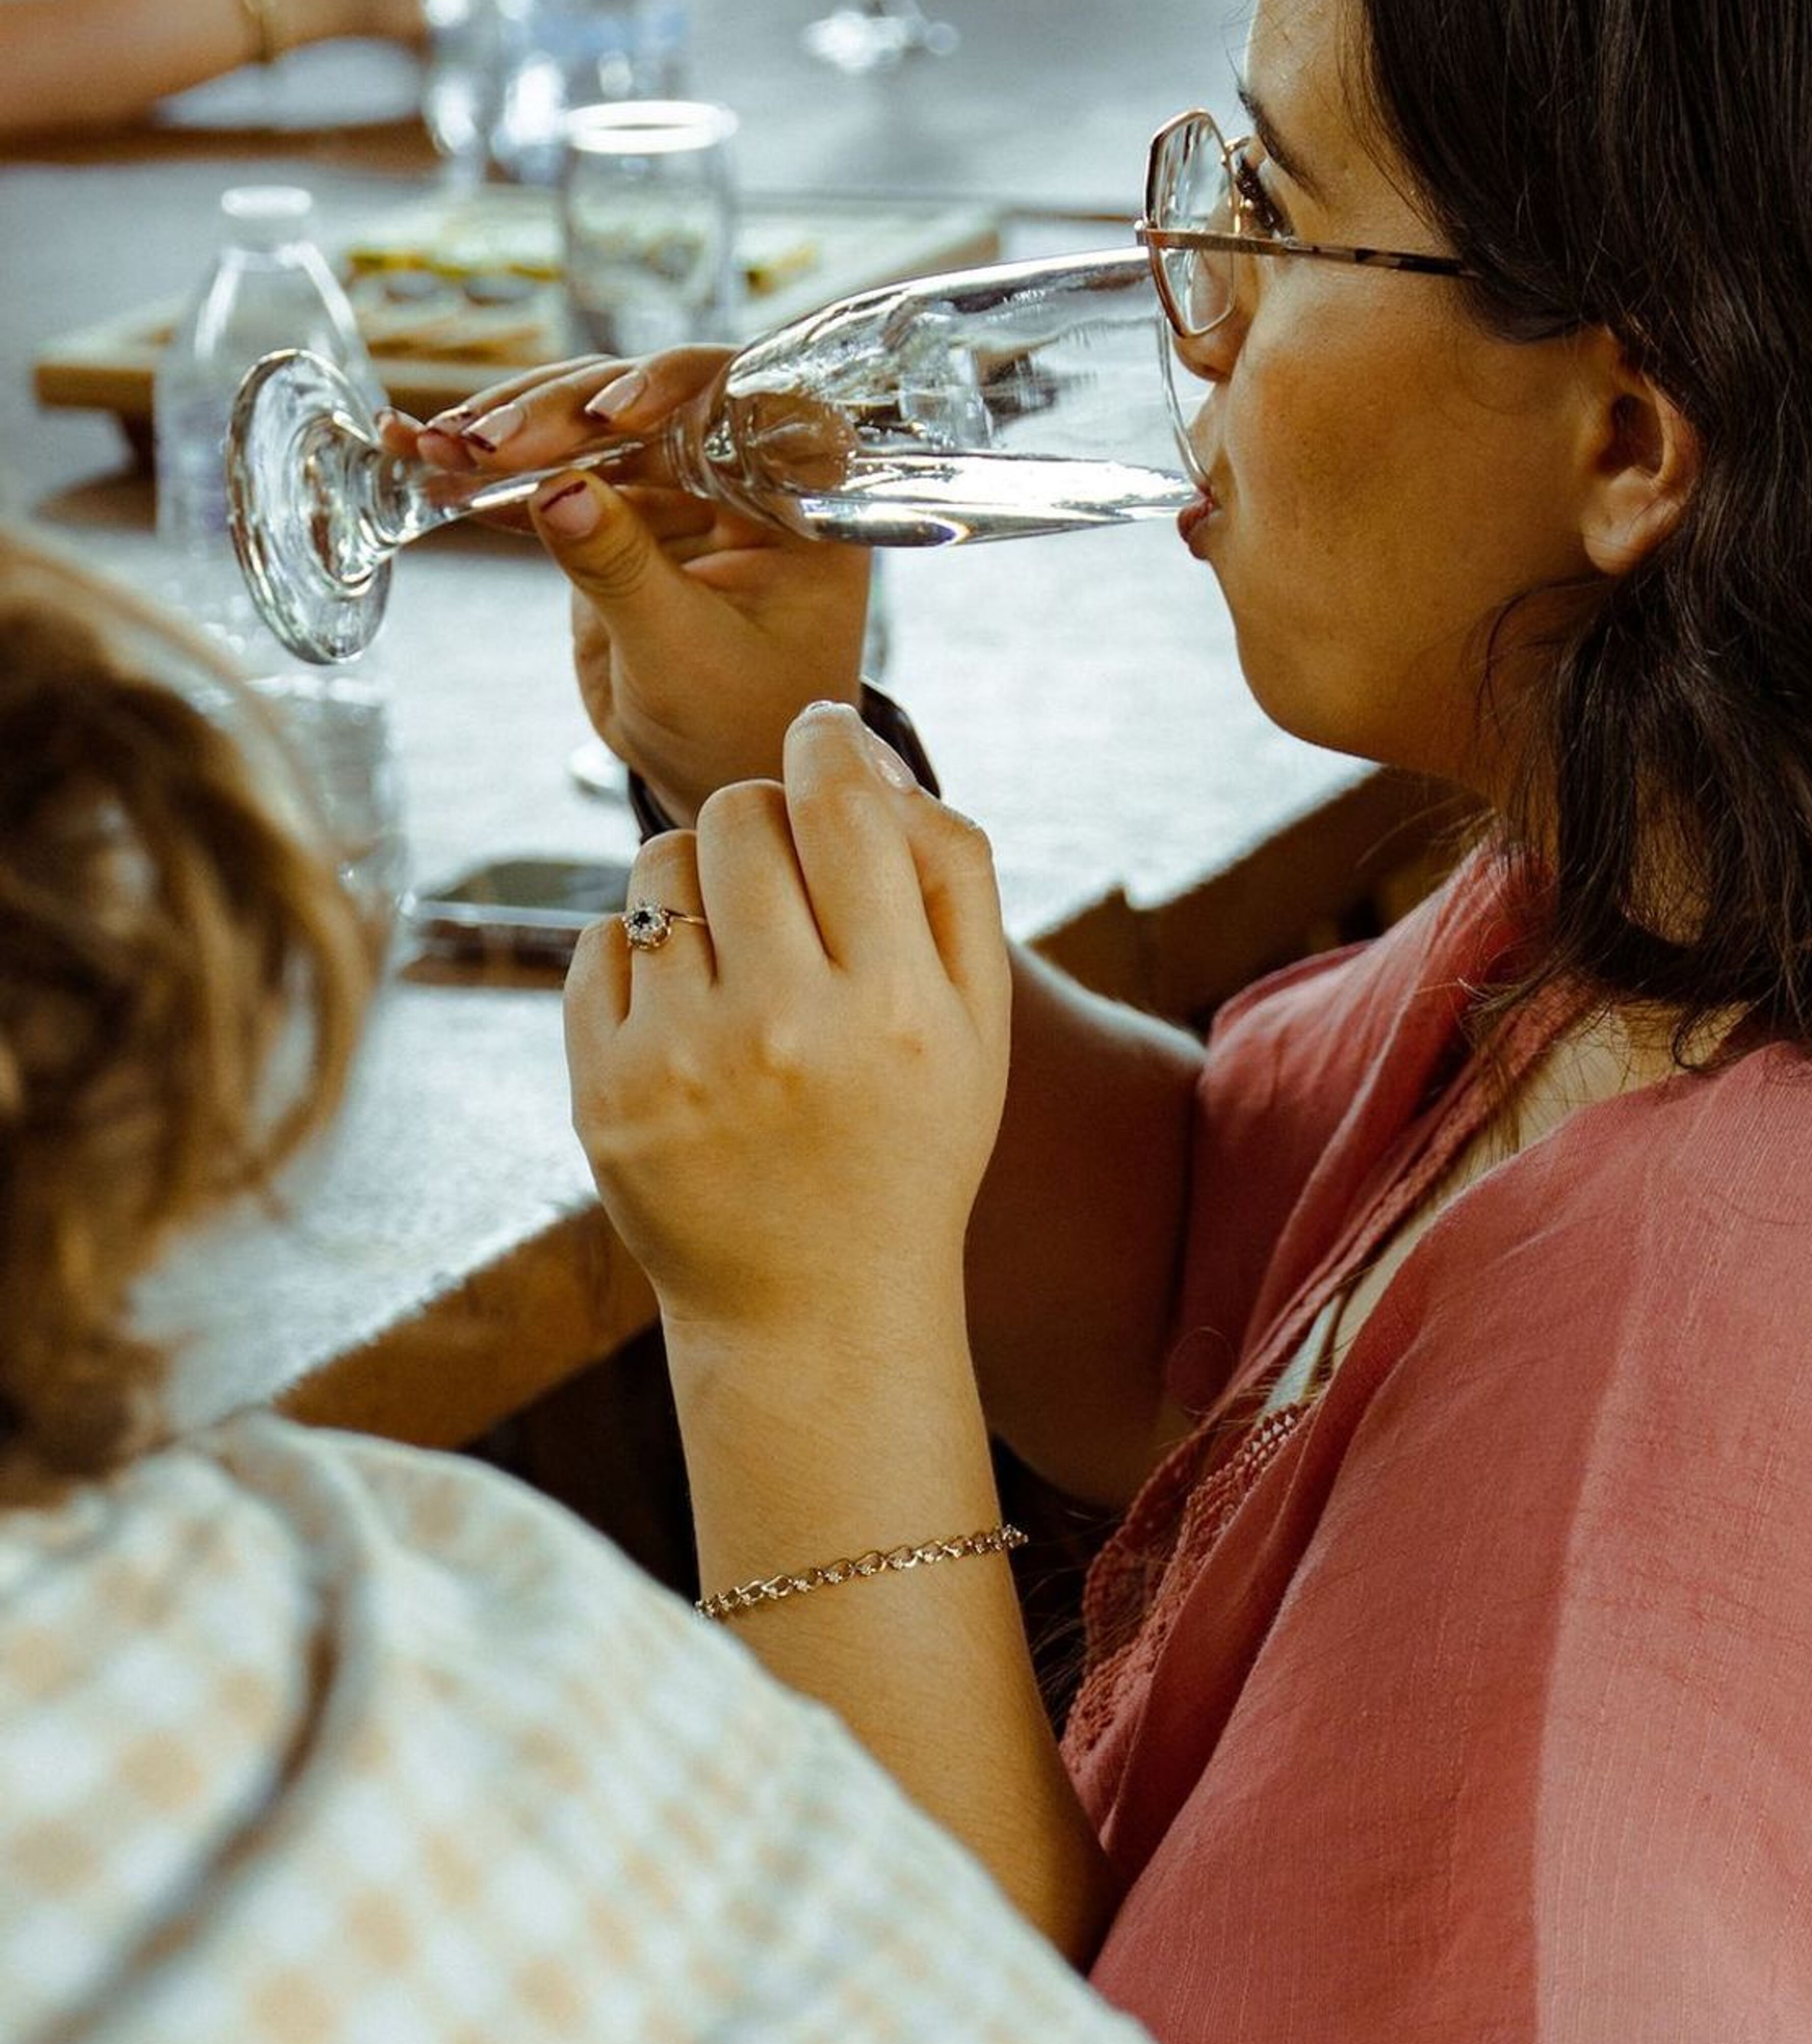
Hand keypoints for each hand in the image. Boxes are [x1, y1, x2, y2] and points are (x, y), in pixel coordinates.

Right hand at [394, 348, 872, 822]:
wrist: (719, 774)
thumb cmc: (739, 727)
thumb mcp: (683, 656)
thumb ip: (623, 570)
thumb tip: (558, 490)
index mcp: (799, 497)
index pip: (743, 403)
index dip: (673, 388)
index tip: (606, 414)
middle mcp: (741, 475)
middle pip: (648, 406)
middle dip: (556, 416)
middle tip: (478, 439)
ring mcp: (675, 490)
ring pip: (589, 431)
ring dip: (506, 433)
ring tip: (430, 442)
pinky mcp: (619, 516)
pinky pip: (552, 479)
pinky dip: (489, 477)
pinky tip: (418, 457)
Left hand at [564, 703, 1010, 1354]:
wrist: (816, 1309)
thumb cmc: (909, 1143)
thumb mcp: (978, 1022)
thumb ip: (949, 872)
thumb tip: (861, 754)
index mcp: (896, 1005)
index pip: (841, 804)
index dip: (827, 743)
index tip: (821, 734)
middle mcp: (786, 1028)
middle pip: (741, 815)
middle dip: (765, 817)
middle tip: (787, 870)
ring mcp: (683, 1062)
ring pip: (662, 868)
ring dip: (699, 880)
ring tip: (738, 950)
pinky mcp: (606, 1091)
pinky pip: (601, 941)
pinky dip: (642, 952)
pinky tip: (689, 1011)